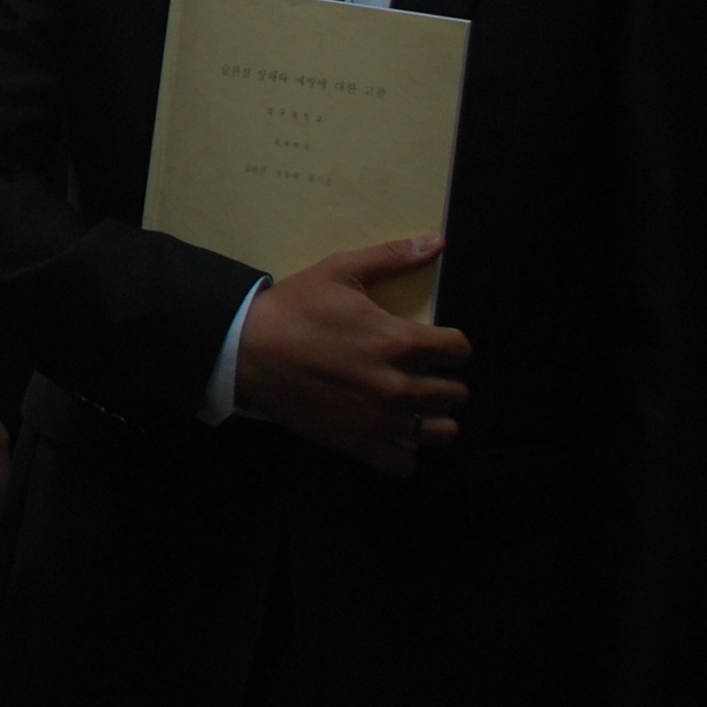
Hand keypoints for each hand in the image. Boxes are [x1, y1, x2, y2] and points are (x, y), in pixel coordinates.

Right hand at [231, 232, 469, 477]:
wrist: (246, 349)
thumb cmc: (295, 308)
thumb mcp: (341, 271)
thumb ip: (393, 257)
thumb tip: (439, 240)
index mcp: (398, 340)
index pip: (459, 351)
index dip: (452, 345)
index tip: (436, 345)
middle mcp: (397, 385)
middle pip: (456, 394)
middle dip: (445, 380)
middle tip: (423, 374)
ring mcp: (379, 420)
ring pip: (441, 433)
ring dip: (434, 419)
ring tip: (416, 408)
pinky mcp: (358, 445)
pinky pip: (406, 465)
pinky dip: (405, 453)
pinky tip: (393, 435)